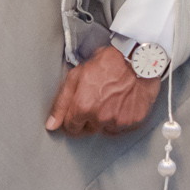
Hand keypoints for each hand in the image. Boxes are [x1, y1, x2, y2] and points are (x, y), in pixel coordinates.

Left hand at [46, 45, 162, 136]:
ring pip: (106, 129)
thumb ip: (62, 103)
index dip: (72, 120)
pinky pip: (123, 127)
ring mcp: (118, 121)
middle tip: (96, 101)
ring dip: (106, 119)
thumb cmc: (108, 63)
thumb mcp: (77, 76)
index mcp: (83, 107)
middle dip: (89, 119)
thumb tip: (51, 125)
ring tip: (111, 99)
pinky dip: (122, 118)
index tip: (77, 113)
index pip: (71, 128)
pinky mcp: (134, 122)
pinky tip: (123, 102)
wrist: (138, 58)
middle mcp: (100, 118)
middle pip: (89, 130)